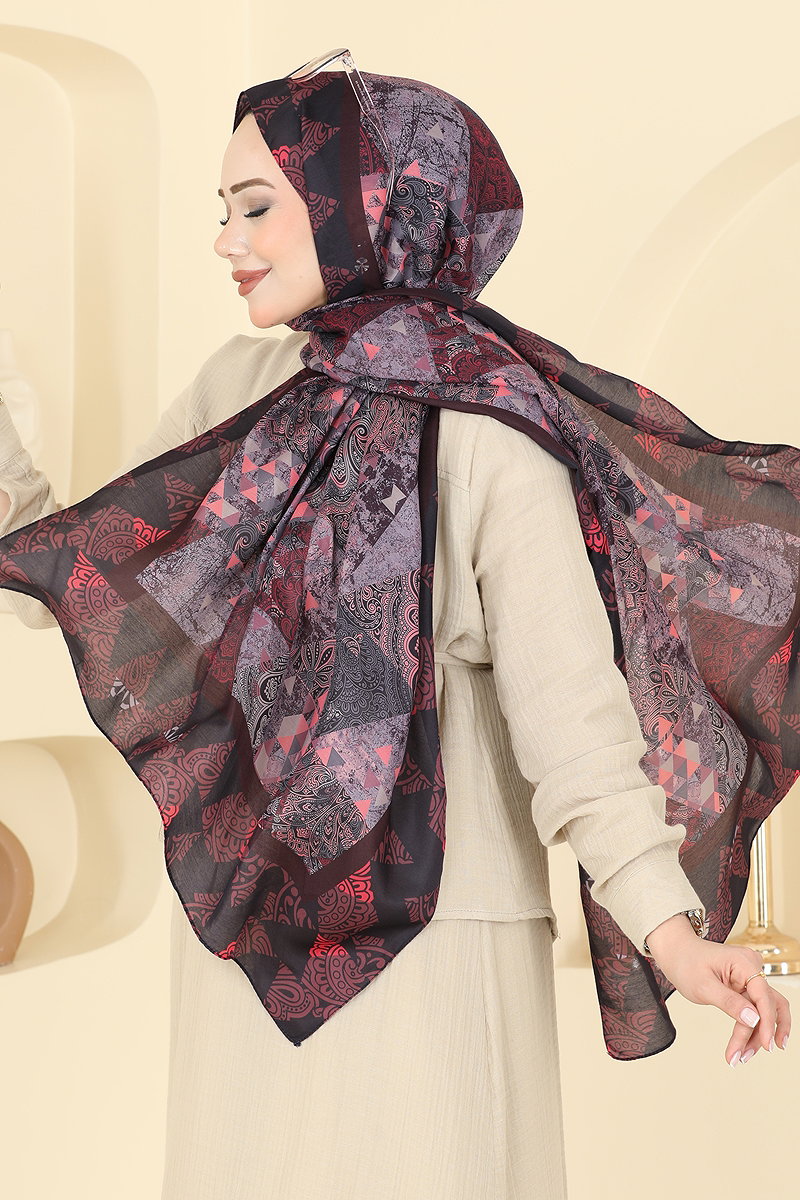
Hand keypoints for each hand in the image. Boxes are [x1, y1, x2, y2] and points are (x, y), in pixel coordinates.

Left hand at [645, 913, 790, 1065]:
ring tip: (742, 1056)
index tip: (766, 1045)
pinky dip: (750, 1027)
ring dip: (757, 1034)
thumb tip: (754, 1019)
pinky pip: (755, 1009)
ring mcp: (750, 976)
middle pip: (769, 1005)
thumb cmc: (686, 963)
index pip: (764, 996)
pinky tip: (743, 1045)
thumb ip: (729, 1003)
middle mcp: (752, 967)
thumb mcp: (703, 986)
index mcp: (745, 962)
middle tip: (747, 1056)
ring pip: (765, 1010)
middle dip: (762, 1033)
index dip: (767, 1023)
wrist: (676, 952)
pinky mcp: (745, 985)